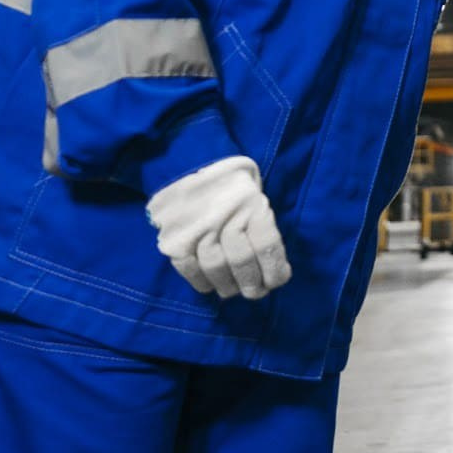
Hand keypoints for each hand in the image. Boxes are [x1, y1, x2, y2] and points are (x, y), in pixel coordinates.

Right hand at [146, 155, 291, 299]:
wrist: (189, 160)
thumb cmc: (232, 184)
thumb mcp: (256, 195)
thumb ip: (262, 228)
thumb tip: (274, 268)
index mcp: (253, 204)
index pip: (268, 247)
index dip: (275, 271)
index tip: (276, 282)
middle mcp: (227, 216)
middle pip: (242, 262)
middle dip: (252, 284)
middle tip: (255, 292)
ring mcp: (199, 228)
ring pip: (216, 268)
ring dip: (227, 286)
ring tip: (232, 290)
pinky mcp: (176, 238)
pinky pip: (190, 268)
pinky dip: (201, 281)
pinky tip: (210, 285)